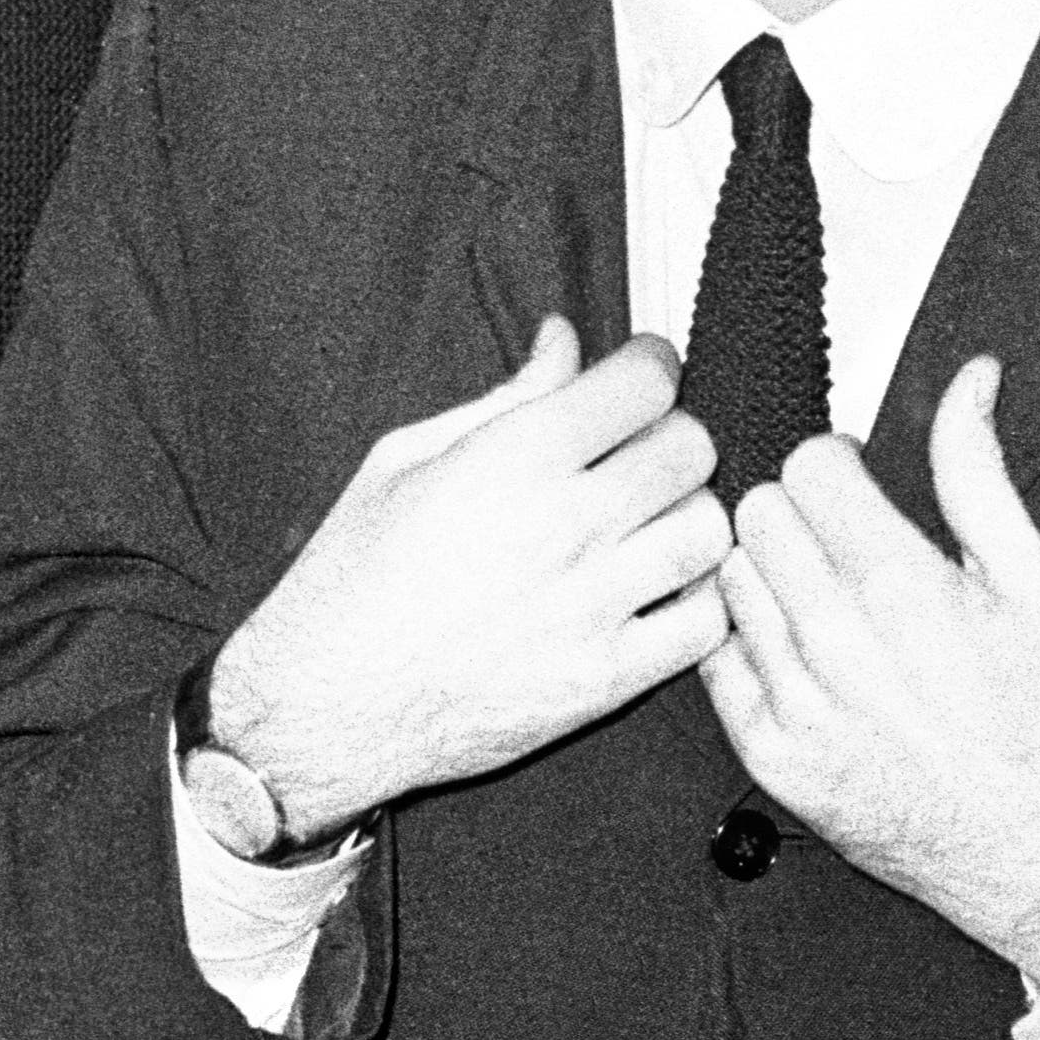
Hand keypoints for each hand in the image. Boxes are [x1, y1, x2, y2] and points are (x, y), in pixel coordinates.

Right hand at [203, 318, 725, 840]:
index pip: (643, 384)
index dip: (651, 363)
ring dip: (688, 511)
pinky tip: (658, 588)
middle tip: (639, 446)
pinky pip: (704, 623)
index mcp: (513, 457)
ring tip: (651, 519)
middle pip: (689, 448)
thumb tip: (564, 340)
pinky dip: (697, 597)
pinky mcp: (608, 679)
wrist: (330, 699)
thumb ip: (504, 396)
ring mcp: (594, 606)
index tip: (642, 371)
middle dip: (671, 432)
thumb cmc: (354, 571)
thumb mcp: (406, 456)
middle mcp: (566, 525)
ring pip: (709, 530)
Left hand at [697, 355, 1039, 976]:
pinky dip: (747, 643)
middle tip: (838, 542)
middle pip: (757, 510)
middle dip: (798, 511)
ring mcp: (797, 701)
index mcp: (900, 586)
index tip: (859, 490)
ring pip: (729, 576)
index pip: (807, 466)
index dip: (838, 467)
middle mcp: (837, 641)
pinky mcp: (770, 754)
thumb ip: (980, 471)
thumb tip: (969, 380)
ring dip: (767, 573)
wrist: (1037, 846)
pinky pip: (715, 656)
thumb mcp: (1034, 580)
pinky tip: (796, 651)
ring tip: (819, 598)